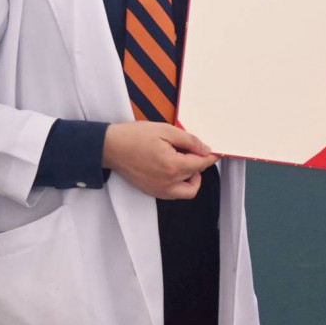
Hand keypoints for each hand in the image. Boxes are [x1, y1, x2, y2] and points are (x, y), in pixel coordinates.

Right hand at [102, 122, 218, 199]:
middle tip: (195, 154)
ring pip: (185, 192)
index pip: (201, 165)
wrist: (110, 147)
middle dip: (200, 168)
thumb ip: (189, 141)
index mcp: (173, 166)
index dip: (210, 157)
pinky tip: (173, 170)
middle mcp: (167, 182)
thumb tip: (206, 150)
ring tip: (184, 163)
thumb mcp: (166, 131)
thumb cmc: (135, 136)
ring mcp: (158, 189)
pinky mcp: (150, 191)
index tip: (215, 152)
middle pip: (195, 181)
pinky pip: (172, 193)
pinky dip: (178, 185)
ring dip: (190, 180)